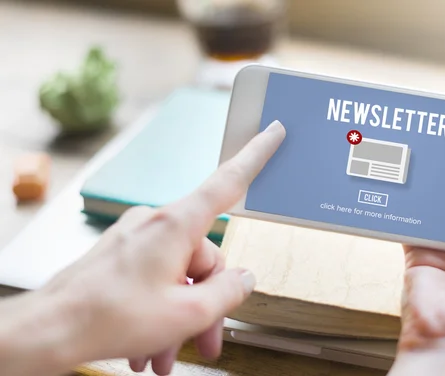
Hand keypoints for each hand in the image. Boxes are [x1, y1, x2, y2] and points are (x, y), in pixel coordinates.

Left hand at [37, 120, 285, 374]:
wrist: (48, 330)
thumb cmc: (107, 318)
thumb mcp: (186, 313)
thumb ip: (228, 292)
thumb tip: (244, 278)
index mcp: (177, 226)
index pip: (228, 183)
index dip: (255, 157)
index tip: (272, 133)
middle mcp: (156, 224)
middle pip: (205, 257)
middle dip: (206, 305)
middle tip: (207, 341)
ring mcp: (137, 239)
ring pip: (179, 274)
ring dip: (180, 317)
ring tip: (167, 355)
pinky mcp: (122, 255)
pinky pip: (156, 278)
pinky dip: (159, 311)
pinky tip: (150, 347)